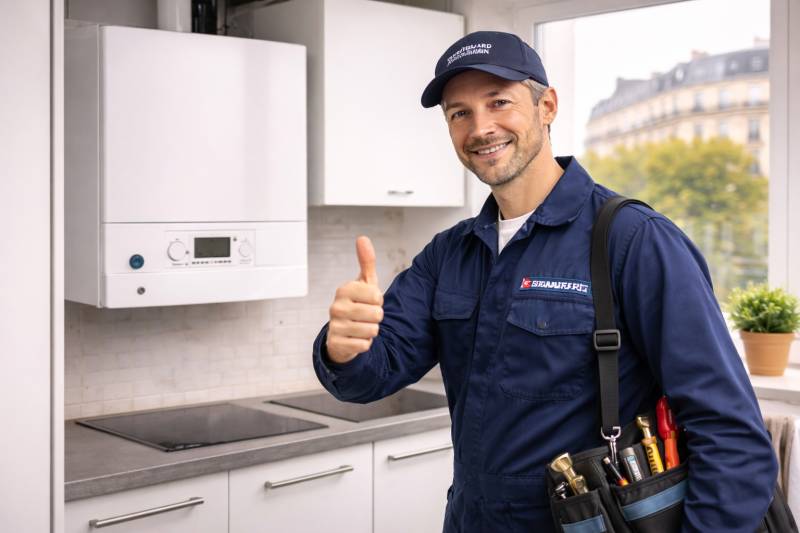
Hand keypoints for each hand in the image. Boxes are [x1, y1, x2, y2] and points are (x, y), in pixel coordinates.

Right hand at [325, 236, 383, 363]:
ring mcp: (335, 326)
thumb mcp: (364, 283)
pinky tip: (356, 338)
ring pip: (372, 330)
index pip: (377, 296)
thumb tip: (362, 238)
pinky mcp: (337, 344)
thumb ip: (366, 262)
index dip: (378, 301)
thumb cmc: (357, 305)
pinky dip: (365, 344)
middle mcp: (336, 307)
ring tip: (361, 326)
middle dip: (376, 318)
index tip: (369, 302)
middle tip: (365, 316)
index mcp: (344, 290)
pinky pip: (364, 345)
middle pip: (377, 314)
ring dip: (371, 331)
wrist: (342, 333)